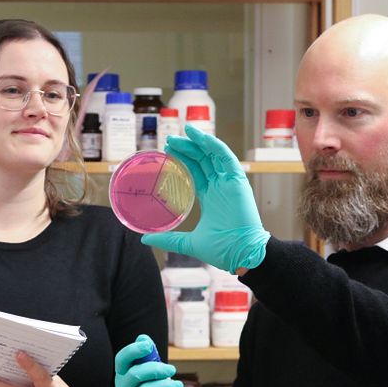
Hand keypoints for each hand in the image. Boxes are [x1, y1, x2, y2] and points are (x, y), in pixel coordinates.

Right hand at [114, 335, 183, 386]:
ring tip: (178, 385)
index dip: (133, 350)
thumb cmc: (146, 386)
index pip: (121, 359)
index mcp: (122, 373)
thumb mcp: (144, 371)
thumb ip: (145, 356)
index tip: (148, 345)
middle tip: (172, 369)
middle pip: (135, 374)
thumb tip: (143, 338)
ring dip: (166, 385)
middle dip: (156, 369)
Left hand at [142, 124, 270, 273]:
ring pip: (213, 155)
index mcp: (210, 197)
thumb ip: (168, 239)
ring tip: (184, 132)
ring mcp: (229, 183)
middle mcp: (220, 187)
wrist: (242, 255)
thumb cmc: (222, 249)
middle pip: (202, 160)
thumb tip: (144, 240)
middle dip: (187, 148)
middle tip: (170, 139)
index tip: (168, 150)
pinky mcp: (238, 182)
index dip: (184, 159)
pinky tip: (202, 138)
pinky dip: (215, 146)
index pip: (196, 171)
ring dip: (199, 142)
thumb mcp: (188, 242)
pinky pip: (226, 159)